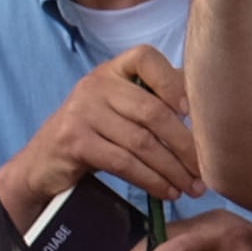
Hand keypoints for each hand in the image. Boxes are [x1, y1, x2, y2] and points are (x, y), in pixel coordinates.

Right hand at [0, 48, 204, 223]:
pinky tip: (166, 192)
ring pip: (141, 142)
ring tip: (192, 187)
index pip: (146, 58)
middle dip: (185, 145)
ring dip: (173, 169)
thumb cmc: (95, 133)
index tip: (191, 112)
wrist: (43, 162)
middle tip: (205, 170)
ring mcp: (82, 111)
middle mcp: (96, 84)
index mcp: (112, 70)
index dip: (173, 82)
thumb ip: (155, 99)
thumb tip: (208, 104)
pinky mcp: (75, 141)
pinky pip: (123, 162)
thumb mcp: (120, 108)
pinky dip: (151, 180)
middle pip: (153, 111)